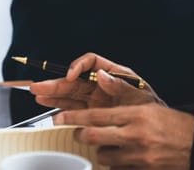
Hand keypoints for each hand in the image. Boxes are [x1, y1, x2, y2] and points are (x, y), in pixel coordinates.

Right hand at [30, 53, 163, 109]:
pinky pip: (72, 107)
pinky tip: (47, 105)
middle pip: (74, 79)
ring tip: (37, 94)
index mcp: (113, 73)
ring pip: (69, 93)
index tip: (70, 75)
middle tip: (38, 86)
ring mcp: (95, 98)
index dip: (77, 66)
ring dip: (53, 94)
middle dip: (55, 83)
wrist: (155, 132)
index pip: (90, 62)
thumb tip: (101, 74)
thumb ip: (120, 85)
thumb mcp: (140, 97)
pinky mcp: (92, 112)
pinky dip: (59, 106)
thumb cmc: (152, 111)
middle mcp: (101, 84)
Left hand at [55, 103, 193, 168]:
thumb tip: (101, 76)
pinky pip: (116, 168)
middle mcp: (135, 135)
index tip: (58, 118)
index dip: (73, 117)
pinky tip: (121, 156)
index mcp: (134, 115)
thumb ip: (120, 91)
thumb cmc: (170, 123)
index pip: (95, 116)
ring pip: (103, 155)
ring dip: (100, 150)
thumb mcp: (146, 102)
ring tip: (108, 144)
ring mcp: (138, 156)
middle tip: (77, 133)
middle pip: (93, 137)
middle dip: (80, 134)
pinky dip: (114, 163)